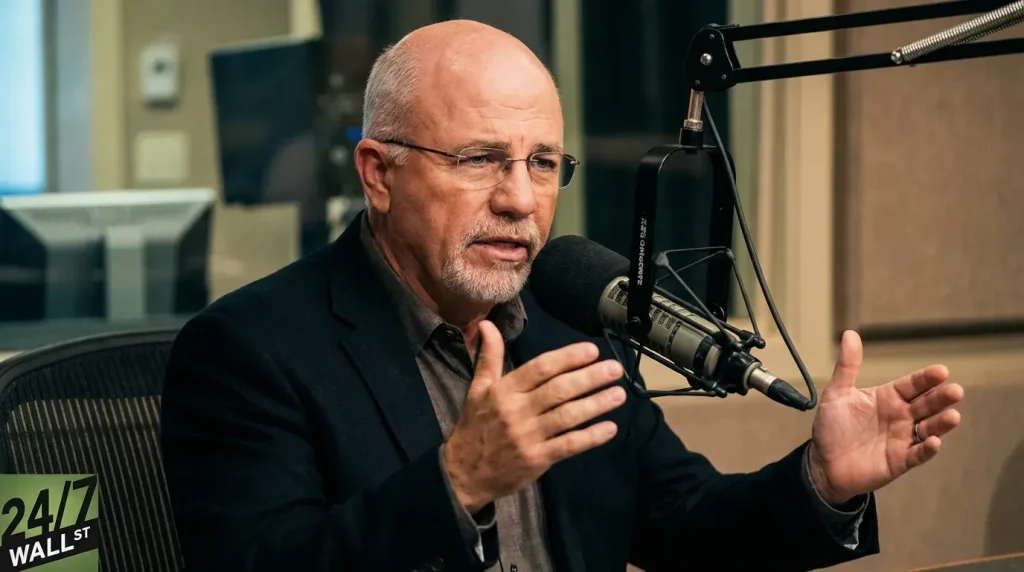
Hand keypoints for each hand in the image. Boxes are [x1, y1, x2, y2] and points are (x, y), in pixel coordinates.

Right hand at [442, 320, 626, 513]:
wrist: (464, 473)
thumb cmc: (475, 426)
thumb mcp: (478, 389)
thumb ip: (489, 356)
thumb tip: (487, 324)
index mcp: (504, 390)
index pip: (540, 368)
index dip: (568, 358)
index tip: (592, 351)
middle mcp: (516, 410)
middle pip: (558, 390)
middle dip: (589, 378)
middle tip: (615, 369)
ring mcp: (528, 436)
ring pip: (567, 416)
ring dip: (596, 404)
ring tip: (619, 394)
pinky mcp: (537, 459)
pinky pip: (568, 445)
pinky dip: (590, 437)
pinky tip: (610, 428)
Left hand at [806, 330, 963, 505]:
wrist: (823, 463)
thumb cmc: (832, 426)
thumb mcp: (837, 393)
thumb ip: (847, 366)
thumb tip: (850, 333)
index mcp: (888, 397)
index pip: (913, 385)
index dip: (926, 379)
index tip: (941, 371)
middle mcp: (900, 416)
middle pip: (926, 405)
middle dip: (941, 398)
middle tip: (955, 391)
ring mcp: (902, 439)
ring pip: (928, 429)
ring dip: (941, 423)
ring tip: (952, 416)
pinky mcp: (899, 461)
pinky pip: (917, 455)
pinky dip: (927, 449)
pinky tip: (933, 442)